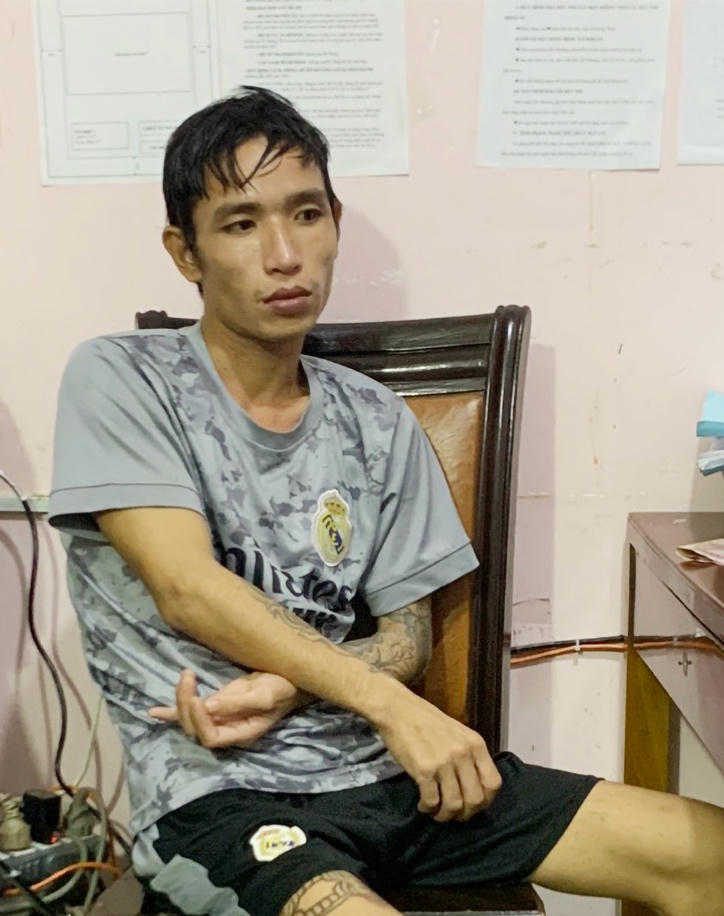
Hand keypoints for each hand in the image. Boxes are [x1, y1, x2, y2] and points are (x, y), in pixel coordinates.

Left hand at [149, 669, 300, 748]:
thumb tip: (208, 706)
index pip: (211, 737)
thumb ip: (238, 703)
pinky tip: (153, 712)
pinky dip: (171, 712)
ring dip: (180, 701)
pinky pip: (191, 712)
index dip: (200, 721)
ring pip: (190, 720)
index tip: (198, 697)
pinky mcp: (216, 706)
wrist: (291, 678)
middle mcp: (227, 730)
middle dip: (186, 706)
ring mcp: (219, 718)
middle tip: (188, 678)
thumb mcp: (265, 694)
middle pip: (196, 729)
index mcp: (241, 733)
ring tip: (184, 677)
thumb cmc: (283, 687)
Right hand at [373, 681, 501, 822]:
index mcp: (475, 744)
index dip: (486, 801)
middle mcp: (463, 754)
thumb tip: (473, 786)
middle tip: (454, 815)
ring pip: (454, 805)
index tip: (473, 806)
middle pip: (476, 799)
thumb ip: (468, 756)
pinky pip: (432, 801)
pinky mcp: (424, 769)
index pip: (493, 783)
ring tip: (436, 812)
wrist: (397, 709)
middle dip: (465, 814)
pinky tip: (423, 804)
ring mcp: (444, 762)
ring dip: (445, 815)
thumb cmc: (426, 720)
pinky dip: (427, 808)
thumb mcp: (457, 733)